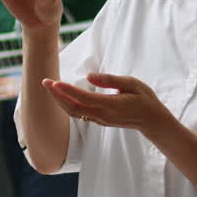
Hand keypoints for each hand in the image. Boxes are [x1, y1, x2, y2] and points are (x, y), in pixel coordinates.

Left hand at [43, 73, 169, 133]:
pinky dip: (67, 105)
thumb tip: (90, 76)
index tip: (54, 82)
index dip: (67, 90)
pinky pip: (79, 114)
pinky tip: (61, 96)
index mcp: (110, 105)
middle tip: (45, 81)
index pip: (83, 98)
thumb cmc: (143, 98)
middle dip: (57, 95)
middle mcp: (102, 115)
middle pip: (73, 107)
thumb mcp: (132, 83)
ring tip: (50, 87)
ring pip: (73, 112)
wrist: (151, 120)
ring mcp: (99, 120)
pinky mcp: (99, 121)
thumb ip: (110, 80)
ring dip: (60, 101)